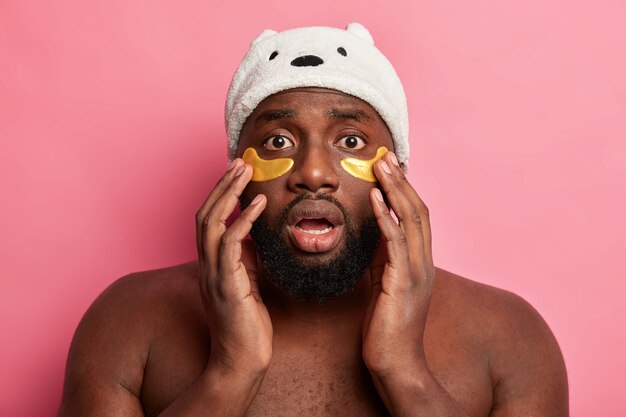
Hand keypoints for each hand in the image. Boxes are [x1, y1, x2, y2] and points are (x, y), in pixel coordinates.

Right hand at [195, 159, 271, 375]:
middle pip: (205, 214)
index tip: (237, 173)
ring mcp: (213, 274)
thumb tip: (256, 235)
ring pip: (211, 223)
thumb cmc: (247, 324)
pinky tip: (260, 205)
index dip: (220, 194)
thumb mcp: (247, 283)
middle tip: (240, 162)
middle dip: (222, 185)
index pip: (209, 220)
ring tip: (245, 172)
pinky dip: (244, 221)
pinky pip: (230, 245)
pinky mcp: (227, 285)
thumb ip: (247, 259)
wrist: (242, 360)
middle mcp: (206, 265)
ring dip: (228, 194)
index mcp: (211, 264)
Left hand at [362, 151, 434, 375]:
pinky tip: (374, 199)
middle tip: (385, 156)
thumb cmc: (387, 326)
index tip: (389, 168)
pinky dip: (384, 217)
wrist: (396, 362)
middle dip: (401, 181)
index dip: (404, 190)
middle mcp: (424, 262)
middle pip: (417, 211)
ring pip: (410, 220)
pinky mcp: (403, 283)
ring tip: (380, 167)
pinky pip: (395, 243)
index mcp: (420, 262)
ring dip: (394, 190)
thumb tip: (371, 235)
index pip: (416, 217)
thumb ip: (382, 259)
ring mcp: (416, 272)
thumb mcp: (384, 285)